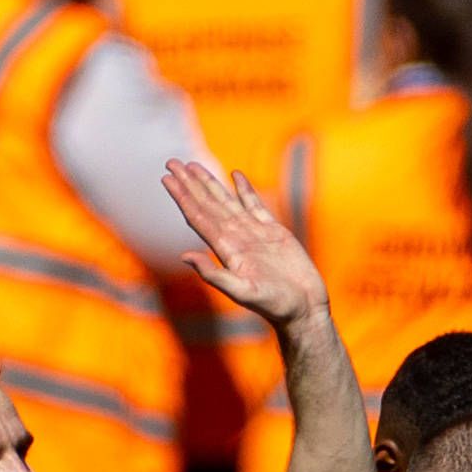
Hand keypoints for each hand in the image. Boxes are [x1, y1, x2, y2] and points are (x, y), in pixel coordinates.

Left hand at [162, 161, 325, 331]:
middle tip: (172, 161)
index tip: (167, 178)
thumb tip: (183, 256)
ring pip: (227, 201)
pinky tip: (235, 175)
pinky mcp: (274, 232)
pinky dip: (244, 190)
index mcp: (227, 250)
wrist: (304, 309)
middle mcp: (237, 239)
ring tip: (193, 165)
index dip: (183, 197)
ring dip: (210, 183)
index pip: (198, 217)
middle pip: (208, 204)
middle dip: (190, 184)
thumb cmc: (275, 306)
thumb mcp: (242, 292)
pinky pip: (255, 205)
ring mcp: (255, 234)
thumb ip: (214, 275)